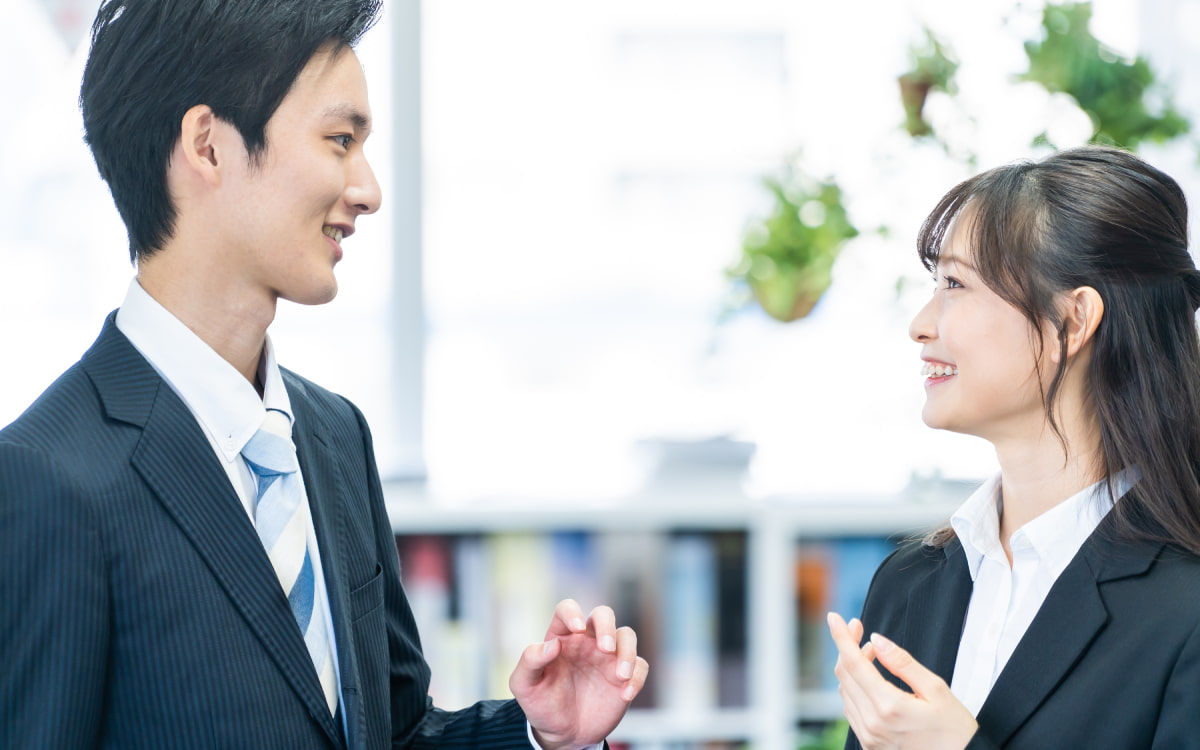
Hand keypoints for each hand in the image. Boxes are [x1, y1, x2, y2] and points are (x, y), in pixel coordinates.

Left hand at [509, 599, 648, 749]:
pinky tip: (625, 695)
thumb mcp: (525, 686)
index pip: (567, 609)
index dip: (573, 613)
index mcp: (562, 636)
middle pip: (604, 614)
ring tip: (620, 676)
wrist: (563, 734)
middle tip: (605, 648)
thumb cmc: (542, 705)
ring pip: (627, 636)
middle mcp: (587, 641)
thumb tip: (553, 644)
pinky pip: (640, 666)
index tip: (577, 628)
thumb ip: (531, 661)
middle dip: (607, 626)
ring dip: (628, 651)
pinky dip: (637, 677)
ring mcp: (608, 657)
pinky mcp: (625, 675)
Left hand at [828, 611, 976, 749]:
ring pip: (845, 691)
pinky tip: (868, 677)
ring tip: (870, 652)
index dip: (841, 637)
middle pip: (845, 674)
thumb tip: (876, 640)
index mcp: (889, 707)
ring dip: (851, 666)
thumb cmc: (954, 730)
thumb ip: (903, 663)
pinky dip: (854, 686)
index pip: (853, 663)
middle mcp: (872, 723)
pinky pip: (851, 708)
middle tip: (859, 629)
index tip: (834, 618)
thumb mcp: (936, 689)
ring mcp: (869, 736)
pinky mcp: (869, 743)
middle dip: (847, 646)